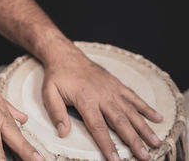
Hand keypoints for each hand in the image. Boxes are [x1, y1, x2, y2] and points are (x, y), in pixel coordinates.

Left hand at [42, 44, 162, 160]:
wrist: (65, 55)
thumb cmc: (57, 76)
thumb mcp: (49, 92)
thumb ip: (56, 112)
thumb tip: (63, 132)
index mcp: (85, 99)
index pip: (98, 127)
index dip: (107, 145)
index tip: (116, 159)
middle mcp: (102, 95)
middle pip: (120, 122)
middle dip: (133, 140)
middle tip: (145, 156)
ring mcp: (111, 89)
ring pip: (131, 111)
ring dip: (144, 127)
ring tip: (156, 142)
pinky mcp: (116, 84)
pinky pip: (134, 97)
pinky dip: (146, 108)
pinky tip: (157, 118)